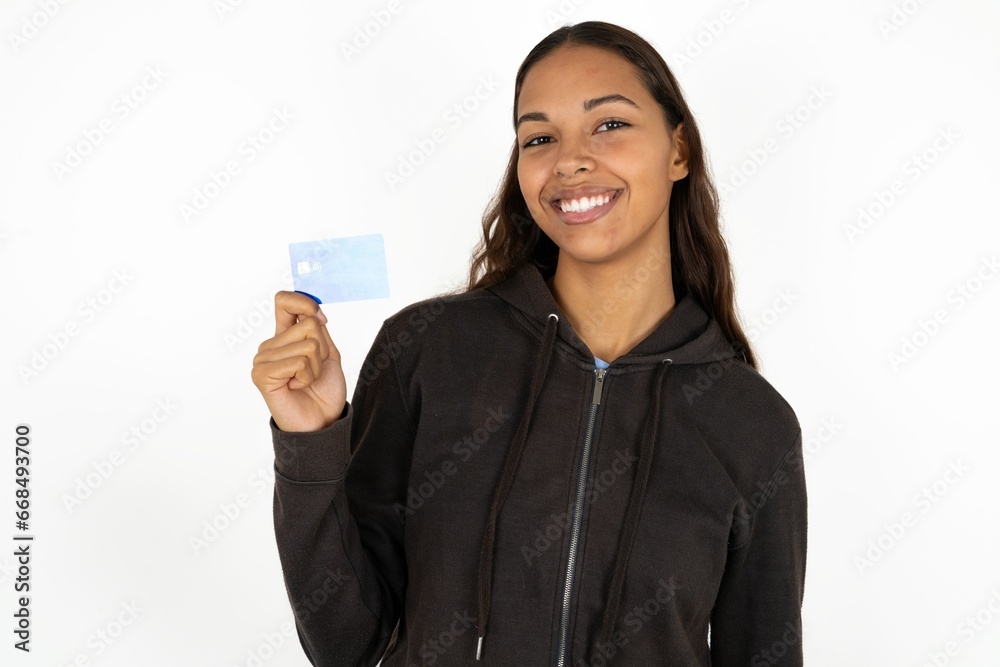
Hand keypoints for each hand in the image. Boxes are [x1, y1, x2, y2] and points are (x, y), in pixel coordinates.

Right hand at [251, 291, 346, 431]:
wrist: (322, 421)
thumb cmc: (323, 390)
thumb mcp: (327, 353)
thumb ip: (318, 329)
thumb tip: (313, 311)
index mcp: (284, 336)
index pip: (284, 301)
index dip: (305, 303)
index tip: (321, 320)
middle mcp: (270, 345)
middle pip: (307, 324)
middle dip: (322, 350)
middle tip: (312, 371)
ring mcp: (263, 359)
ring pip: (308, 344)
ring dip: (316, 366)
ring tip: (305, 381)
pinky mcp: (261, 374)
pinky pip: (298, 362)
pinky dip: (307, 376)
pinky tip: (297, 387)